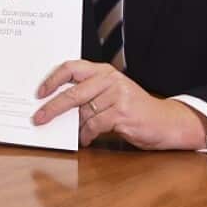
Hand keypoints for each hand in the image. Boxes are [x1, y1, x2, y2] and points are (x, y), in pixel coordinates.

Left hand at [31, 60, 206, 149]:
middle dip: (52, 107)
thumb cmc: (135, 109)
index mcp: (104, 71)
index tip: (39, 93)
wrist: (166, 122)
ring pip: (83, 113)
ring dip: (74, 127)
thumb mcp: (112, 95)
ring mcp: (117, 95)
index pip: (71, 67)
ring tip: (72, 134)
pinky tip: (86, 139)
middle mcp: (109, 79)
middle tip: (39, 118)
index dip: (52, 79)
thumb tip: (57, 108)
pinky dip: (87, 134)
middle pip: (72, 92)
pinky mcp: (122, 112)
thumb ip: (89, 95)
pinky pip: (95, 125)